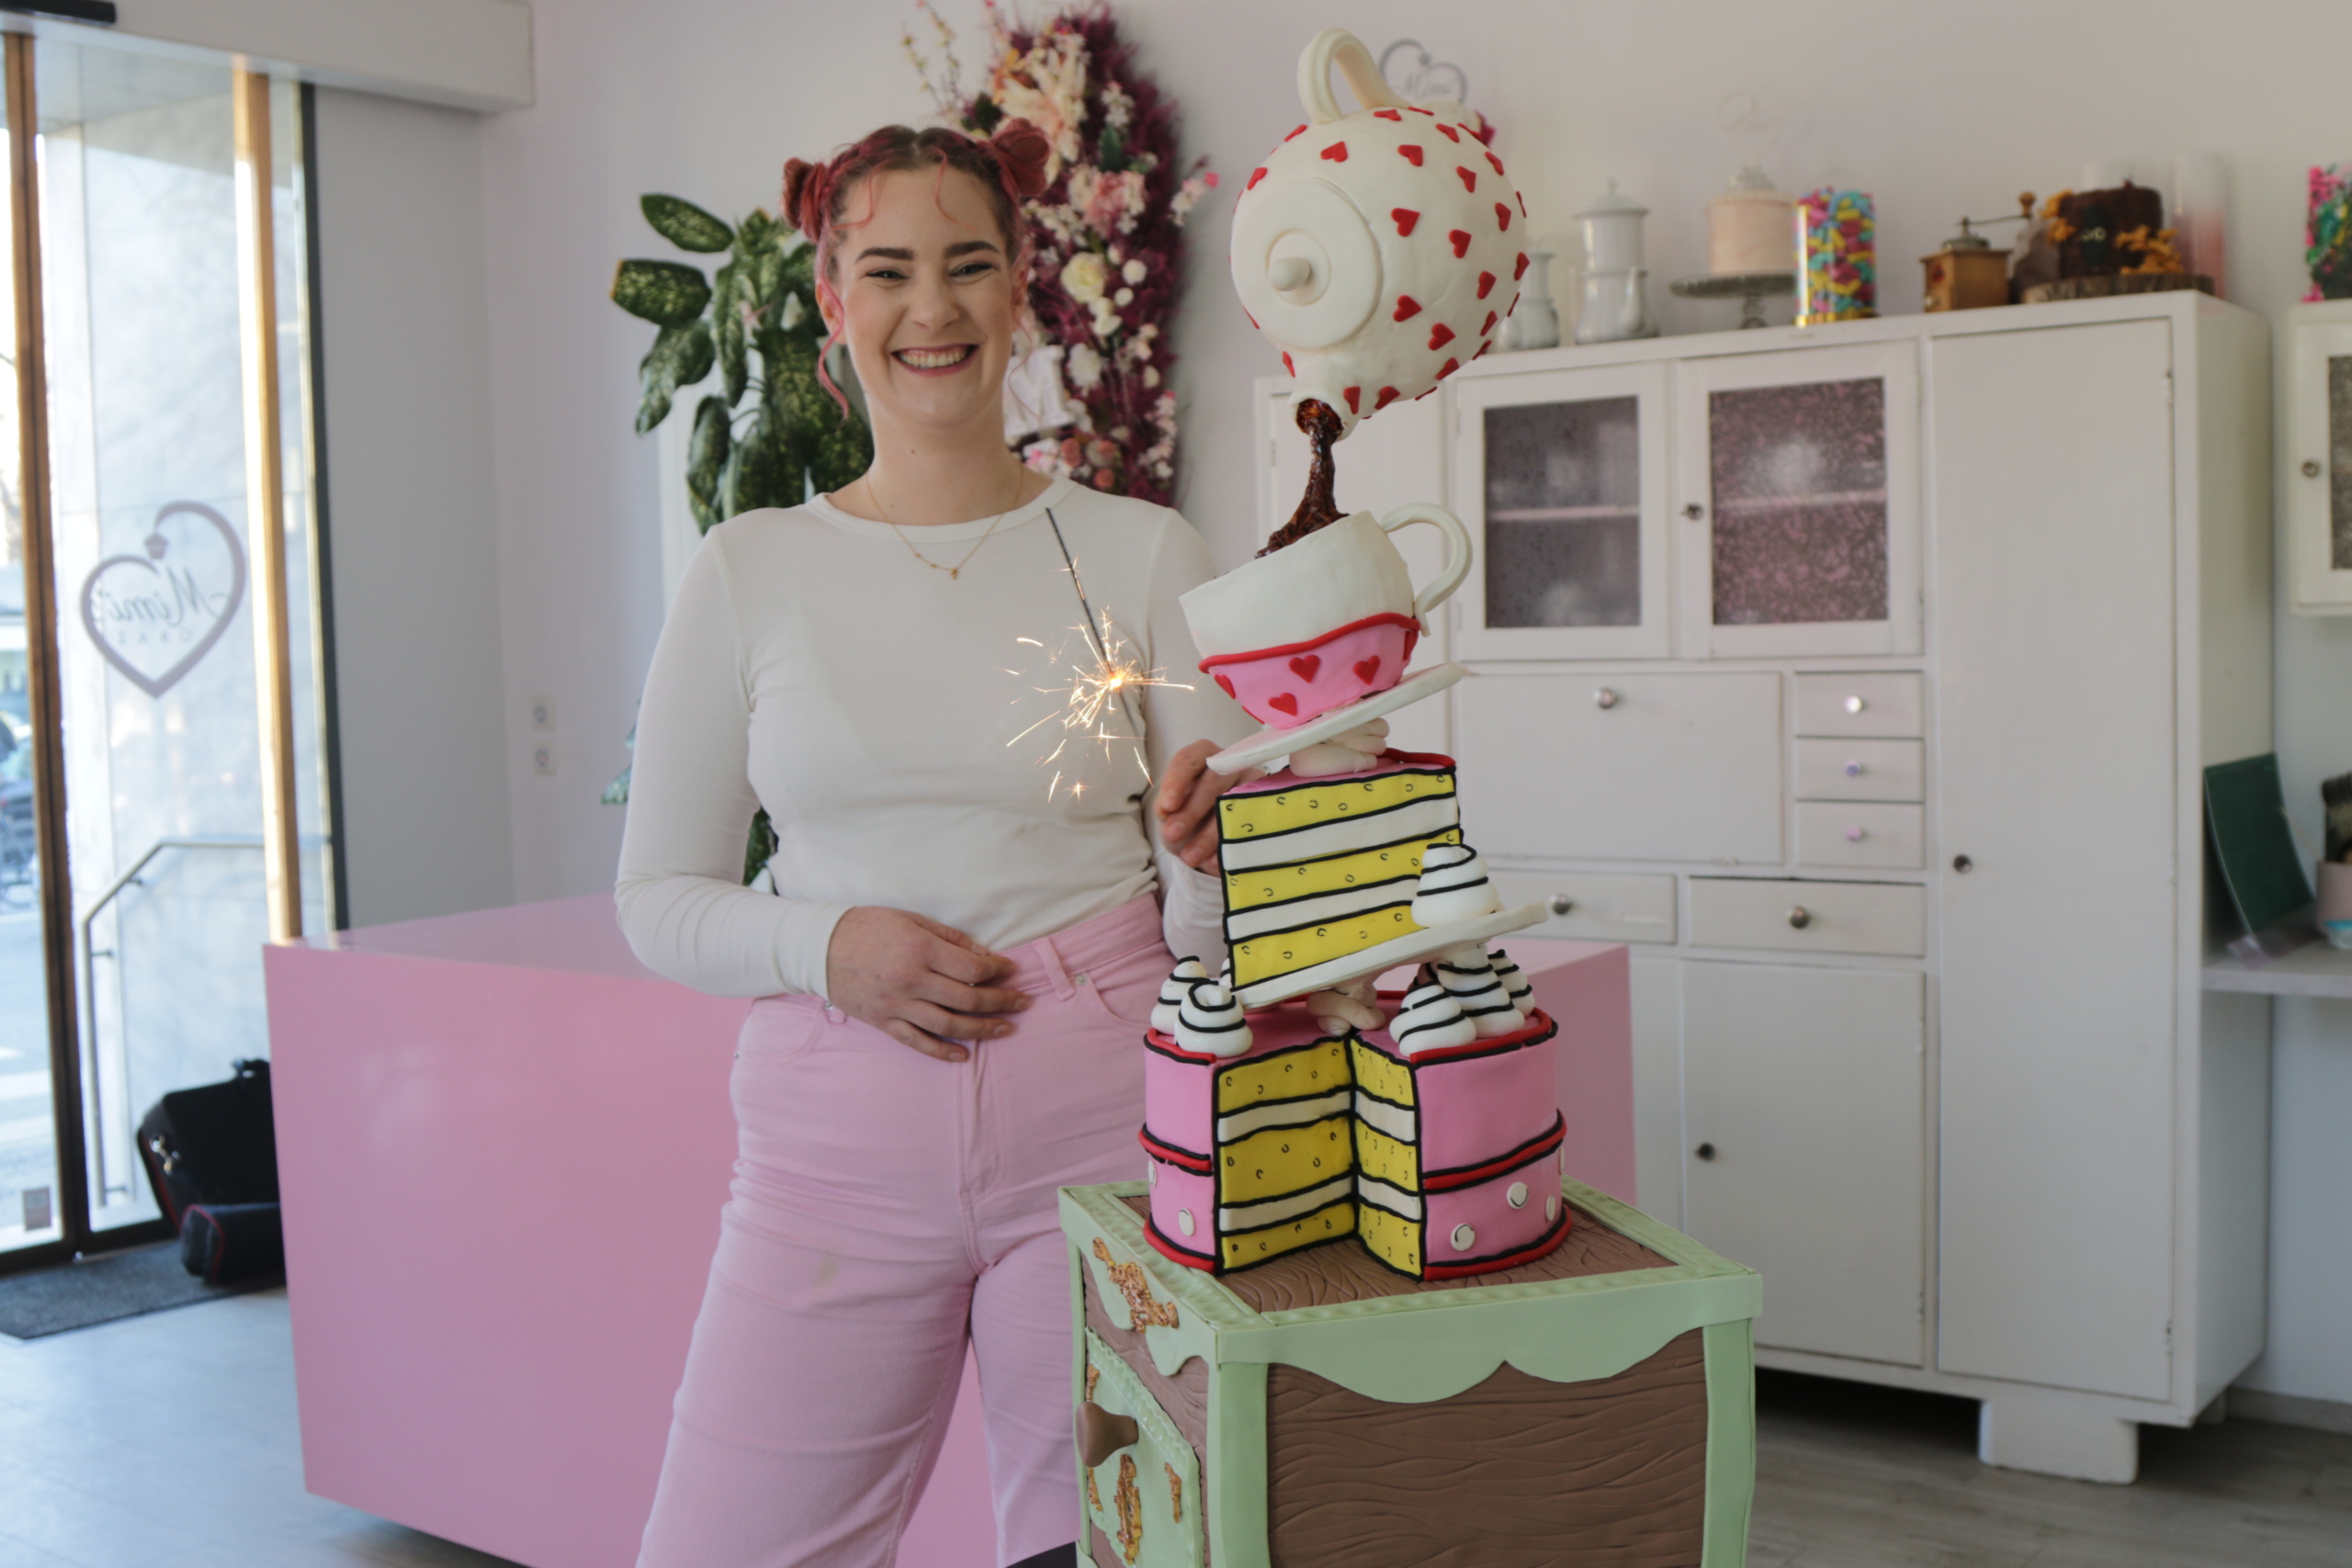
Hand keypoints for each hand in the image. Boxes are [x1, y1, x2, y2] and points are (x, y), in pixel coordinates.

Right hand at [824, 907, 1029, 1061]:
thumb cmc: (867, 927)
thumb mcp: (909, 919)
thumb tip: (980, 953)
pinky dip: (942, 1052)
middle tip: (1022, 1002)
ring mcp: (898, 1006)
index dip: (997, 970)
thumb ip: (947, 937)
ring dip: (982, 1029)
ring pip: (949, 1025)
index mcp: (920, 950)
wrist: (820, 948)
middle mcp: (912, 981)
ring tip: (1006, 1028)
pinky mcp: (884, 1022)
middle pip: (967, 999)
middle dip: (1001, 1001)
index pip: (971, 967)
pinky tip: (964, 1055)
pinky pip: (918, 1042)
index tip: (1010, 969)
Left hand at [1155, 738, 1256, 871]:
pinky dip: (1229, 846)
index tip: (1167, 807)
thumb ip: (1166, 808)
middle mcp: (1231, 764)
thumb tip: (1167, 811)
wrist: (1209, 839)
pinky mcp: (1267, 806)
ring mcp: (1253, 783)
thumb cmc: (1189, 816)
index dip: (1177, 781)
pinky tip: (1214, 863)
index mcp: (1203, 756)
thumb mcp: (1173, 811)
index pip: (1189, 759)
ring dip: (1209, 834)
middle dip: (1191, 811)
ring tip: (1191, 857)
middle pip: (1213, 781)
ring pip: (1233, 805)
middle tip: (1174, 835)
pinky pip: (1250, 825)